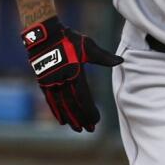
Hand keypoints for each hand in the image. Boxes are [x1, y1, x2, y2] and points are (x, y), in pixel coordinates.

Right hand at [22, 17, 122, 131]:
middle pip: (72, 104)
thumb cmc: (69, 39)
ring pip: (60, 105)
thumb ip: (103, 57)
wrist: (44, 34)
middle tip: (88, 130)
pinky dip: (56, 111)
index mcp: (74, 73)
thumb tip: (121, 61)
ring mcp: (50, 82)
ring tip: (75, 129)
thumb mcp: (88, 46)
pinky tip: (61, 120)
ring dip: (69, 118)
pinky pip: (50, 100)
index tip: (96, 121)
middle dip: (80, 118)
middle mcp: (61, 80)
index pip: (83, 97)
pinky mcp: (43, 82)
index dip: (89, 111)